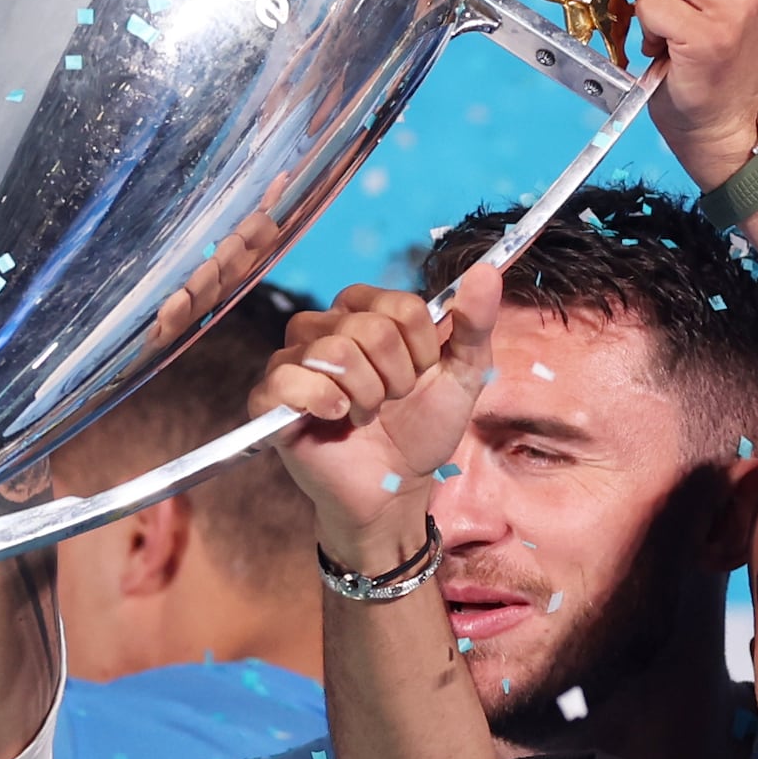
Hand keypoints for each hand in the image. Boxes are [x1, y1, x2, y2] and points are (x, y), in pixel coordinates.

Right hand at [264, 276, 490, 566]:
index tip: (420, 376)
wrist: (396, 486)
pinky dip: (322, 401)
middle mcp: (324, 327)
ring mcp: (293, 360)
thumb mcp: (461, 374)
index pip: (400, 305)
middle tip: (391, 401)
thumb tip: (486, 271)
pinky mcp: (271, 398)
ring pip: (334, 352)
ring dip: (365, 395)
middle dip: (395, 378)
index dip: (421, 348)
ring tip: (365, 415)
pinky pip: (288, 380)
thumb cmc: (421, 428)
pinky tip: (336, 417)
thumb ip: (474, 322)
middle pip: (368, 328)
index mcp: (365, 312)